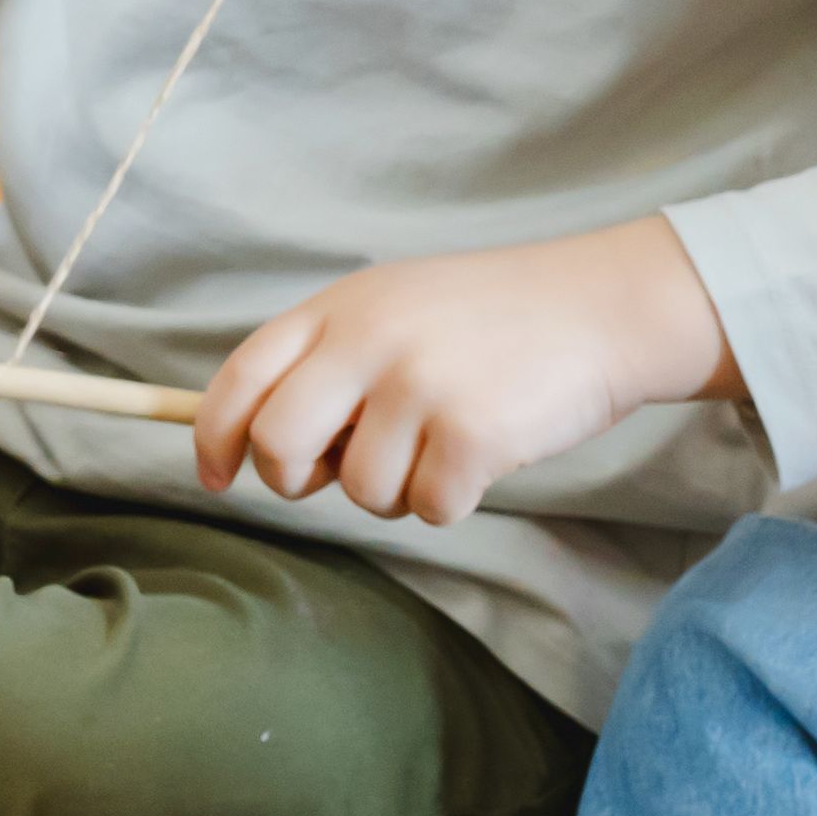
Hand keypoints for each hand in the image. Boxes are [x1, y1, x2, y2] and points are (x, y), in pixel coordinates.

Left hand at [189, 218, 731, 530]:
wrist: (603, 306)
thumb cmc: (493, 319)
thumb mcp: (394, 306)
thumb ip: (327, 359)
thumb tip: (259, 442)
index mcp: (338, 309)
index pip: (240, 379)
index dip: (213, 438)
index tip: (219, 475)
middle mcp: (367, 342)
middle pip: (278, 446)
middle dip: (295, 478)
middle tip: (339, 472)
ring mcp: (419, 386)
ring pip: (360, 490)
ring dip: (397, 487)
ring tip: (443, 437)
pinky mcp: (470, 434)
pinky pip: (426, 509)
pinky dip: (453, 498)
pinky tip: (484, 452)